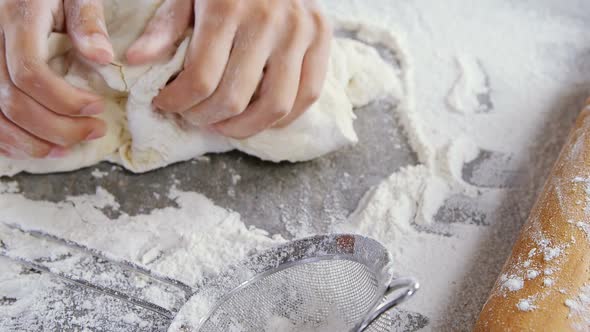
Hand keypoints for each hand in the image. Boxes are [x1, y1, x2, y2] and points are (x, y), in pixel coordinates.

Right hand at [0, 0, 113, 158]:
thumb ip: (88, 21)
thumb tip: (103, 57)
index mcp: (16, 20)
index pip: (29, 73)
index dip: (65, 99)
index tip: (98, 106)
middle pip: (13, 101)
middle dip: (58, 126)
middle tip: (96, 130)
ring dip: (34, 143)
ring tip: (70, 147)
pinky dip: (11, 142)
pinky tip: (41, 147)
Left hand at [127, 0, 331, 138]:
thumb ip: (165, 25)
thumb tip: (134, 60)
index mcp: (227, 6)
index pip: (201, 79)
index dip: (178, 103)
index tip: (166, 104)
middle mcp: (269, 20)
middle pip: (235, 98)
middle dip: (205, 118)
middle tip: (193, 116)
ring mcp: (300, 30)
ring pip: (275, 105)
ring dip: (244, 128)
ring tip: (224, 125)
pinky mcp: (322, 37)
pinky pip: (308, 94)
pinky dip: (284, 117)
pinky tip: (260, 118)